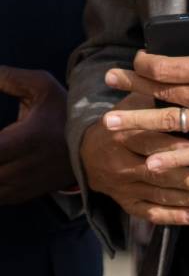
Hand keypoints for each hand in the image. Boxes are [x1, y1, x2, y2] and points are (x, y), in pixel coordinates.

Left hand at [0, 66, 74, 202]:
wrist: (92, 146)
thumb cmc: (64, 112)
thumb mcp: (42, 87)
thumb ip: (11, 79)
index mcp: (27, 139)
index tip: (0, 133)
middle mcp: (24, 167)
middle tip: (0, 139)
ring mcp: (22, 185)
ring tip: (2, 149)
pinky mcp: (20, 196)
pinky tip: (2, 164)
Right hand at [81, 90, 188, 224]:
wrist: (87, 153)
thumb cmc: (122, 122)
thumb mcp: (131, 106)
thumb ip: (151, 95)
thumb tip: (173, 72)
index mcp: (122, 136)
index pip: (147, 142)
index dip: (169, 146)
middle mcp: (121, 164)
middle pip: (156, 173)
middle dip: (186, 179)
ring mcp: (124, 186)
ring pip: (157, 195)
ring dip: (186, 200)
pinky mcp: (127, 202)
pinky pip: (150, 212)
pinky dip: (173, 217)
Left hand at [102, 0, 188, 172]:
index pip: (165, 66)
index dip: (144, 61)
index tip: (137, 59)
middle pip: (160, 90)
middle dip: (131, 84)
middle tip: (109, 80)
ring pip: (167, 121)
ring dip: (136, 120)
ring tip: (110, 122)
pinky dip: (173, 159)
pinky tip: (151, 162)